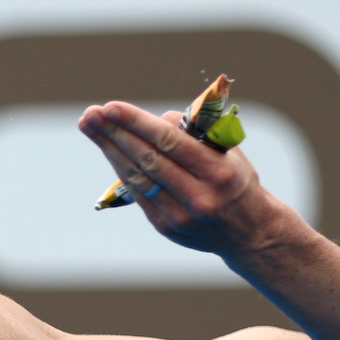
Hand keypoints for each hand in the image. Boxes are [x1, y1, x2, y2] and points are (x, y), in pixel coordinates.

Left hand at [77, 102, 291, 260]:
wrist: (249, 232)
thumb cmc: (236, 181)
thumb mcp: (229, 153)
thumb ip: (194, 135)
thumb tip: (152, 120)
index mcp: (218, 173)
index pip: (169, 142)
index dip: (137, 123)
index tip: (111, 107)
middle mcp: (199, 197)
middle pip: (147, 159)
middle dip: (114, 133)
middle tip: (91, 114)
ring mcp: (180, 216)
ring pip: (137, 177)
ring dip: (109, 149)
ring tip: (90, 127)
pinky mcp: (167, 227)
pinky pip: (138, 192)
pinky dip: (121, 169)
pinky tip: (108, 149)